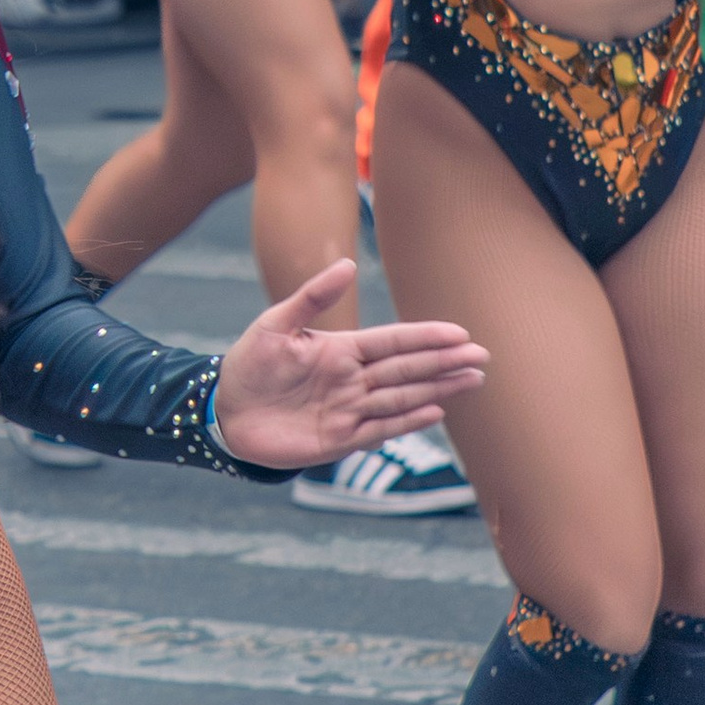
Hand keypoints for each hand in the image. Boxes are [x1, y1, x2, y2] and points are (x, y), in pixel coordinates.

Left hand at [212, 259, 486, 467]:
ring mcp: (349, 409)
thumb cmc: (249, 365)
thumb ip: (311, 298)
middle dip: (444, 362)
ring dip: (438, 389)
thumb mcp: (276, 324)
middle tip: (481, 356)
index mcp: (341, 349)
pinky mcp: (340, 439)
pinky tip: (436, 410)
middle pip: (407, 369)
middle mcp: (352, 379)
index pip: (393, 341)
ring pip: (402, 397)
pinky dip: (408, 420)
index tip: (459, 332)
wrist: (224, 411)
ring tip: (472, 380)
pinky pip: (381, 428)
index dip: (425, 337)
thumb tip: (348, 265)